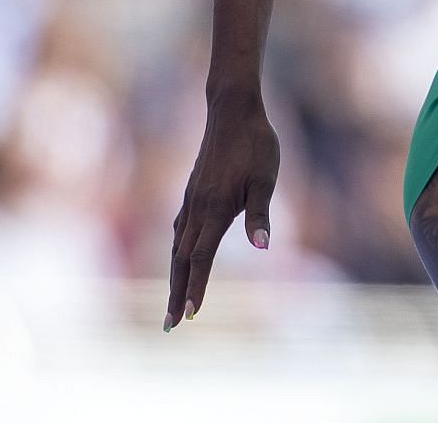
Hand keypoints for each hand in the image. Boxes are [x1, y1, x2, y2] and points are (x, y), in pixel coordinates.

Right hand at [166, 91, 279, 330]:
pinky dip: (177, 251)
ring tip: (173, 302)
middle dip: (178, 294)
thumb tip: (263, 247)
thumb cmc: (256, 144)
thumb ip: (260, 214)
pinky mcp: (192, 192)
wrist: (232, 110)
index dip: (197, 287)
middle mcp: (196, 209)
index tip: (192, 316)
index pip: (202, 258)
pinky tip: (179, 256)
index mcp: (214, 210)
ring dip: (175, 277)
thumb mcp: (266, 178)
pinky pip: (179, 230)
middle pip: (183, 261)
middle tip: (171, 327)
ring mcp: (191, 200)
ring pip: (177, 247)